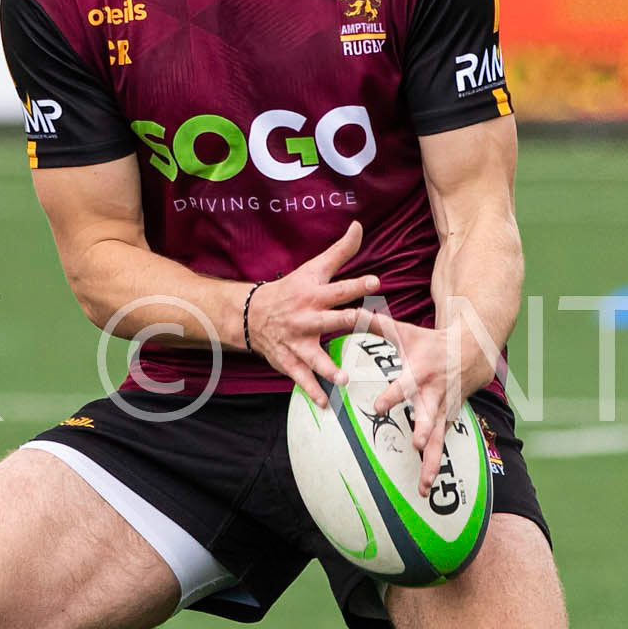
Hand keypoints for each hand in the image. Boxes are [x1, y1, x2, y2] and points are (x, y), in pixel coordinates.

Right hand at [242, 220, 379, 403]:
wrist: (251, 313)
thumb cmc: (291, 289)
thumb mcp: (313, 268)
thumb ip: (341, 251)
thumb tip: (360, 225)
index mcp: (315, 294)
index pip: (340, 288)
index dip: (358, 284)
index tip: (376, 282)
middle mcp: (306, 317)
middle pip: (331, 319)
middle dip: (348, 321)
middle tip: (365, 323)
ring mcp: (297, 341)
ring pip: (314, 355)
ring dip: (327, 367)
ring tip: (342, 377)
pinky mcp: (289, 360)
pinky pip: (301, 377)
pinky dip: (312, 390)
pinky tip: (325, 403)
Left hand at [368, 312, 495, 493]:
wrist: (470, 352)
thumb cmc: (430, 343)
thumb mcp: (406, 332)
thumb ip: (379, 325)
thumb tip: (353, 312)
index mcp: (421, 373)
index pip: (405, 384)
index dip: (393, 394)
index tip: (379, 405)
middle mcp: (434, 396)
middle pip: (429, 416)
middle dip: (424, 430)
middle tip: (417, 444)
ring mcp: (443, 412)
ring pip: (438, 440)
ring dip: (432, 463)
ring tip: (423, 486)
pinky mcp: (447, 423)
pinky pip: (441, 448)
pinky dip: (434, 468)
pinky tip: (425, 489)